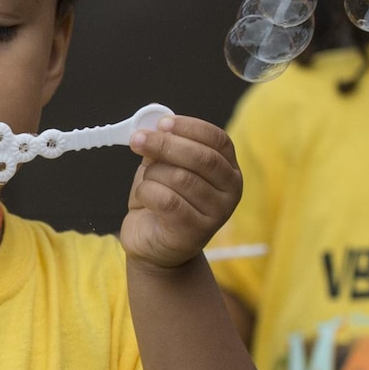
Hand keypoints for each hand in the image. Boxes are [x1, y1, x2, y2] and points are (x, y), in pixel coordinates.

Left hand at [122, 116, 242, 269]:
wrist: (154, 246)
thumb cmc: (161, 203)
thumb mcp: (164, 168)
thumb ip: (164, 147)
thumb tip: (152, 127)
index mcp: (228, 170)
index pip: (218, 140)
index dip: (190, 128)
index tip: (163, 123)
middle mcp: (230, 192)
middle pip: (202, 158)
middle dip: (165, 145)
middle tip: (138, 140)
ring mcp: (216, 215)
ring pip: (180, 178)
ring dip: (152, 174)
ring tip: (146, 182)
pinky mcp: (195, 233)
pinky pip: (167, 201)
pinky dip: (147, 193)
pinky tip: (144, 198)